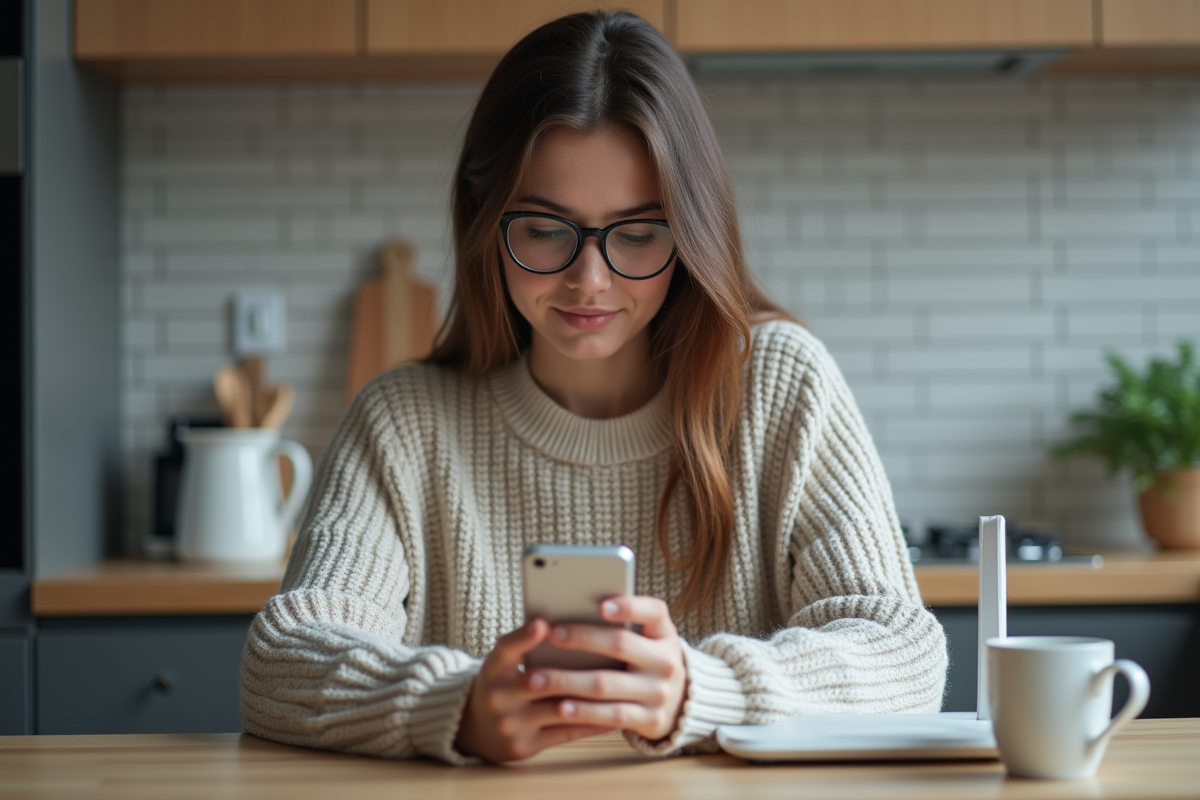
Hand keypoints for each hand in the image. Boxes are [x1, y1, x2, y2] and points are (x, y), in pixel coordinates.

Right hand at [454, 618, 613, 761]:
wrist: (476, 728)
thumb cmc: (503, 684)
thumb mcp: (504, 663)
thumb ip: (526, 645)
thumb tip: (570, 626)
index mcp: (493, 668)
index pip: (506, 648)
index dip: (523, 637)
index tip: (542, 624)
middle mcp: (497, 696)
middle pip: (538, 681)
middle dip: (573, 671)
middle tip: (609, 658)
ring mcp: (509, 725)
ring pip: (559, 709)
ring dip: (592, 699)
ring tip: (620, 687)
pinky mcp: (523, 747)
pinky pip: (565, 733)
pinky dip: (592, 722)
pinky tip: (613, 713)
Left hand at [532, 595, 686, 741]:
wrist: (678, 703)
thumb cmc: (645, 661)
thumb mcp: (645, 640)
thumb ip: (619, 626)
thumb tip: (566, 613)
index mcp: (664, 633)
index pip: (654, 611)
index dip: (629, 607)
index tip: (600, 605)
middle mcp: (666, 661)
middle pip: (622, 644)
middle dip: (583, 638)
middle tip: (552, 634)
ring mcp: (660, 692)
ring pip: (608, 683)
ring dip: (570, 681)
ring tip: (538, 678)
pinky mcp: (651, 720)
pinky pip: (612, 715)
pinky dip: (584, 711)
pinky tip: (560, 707)